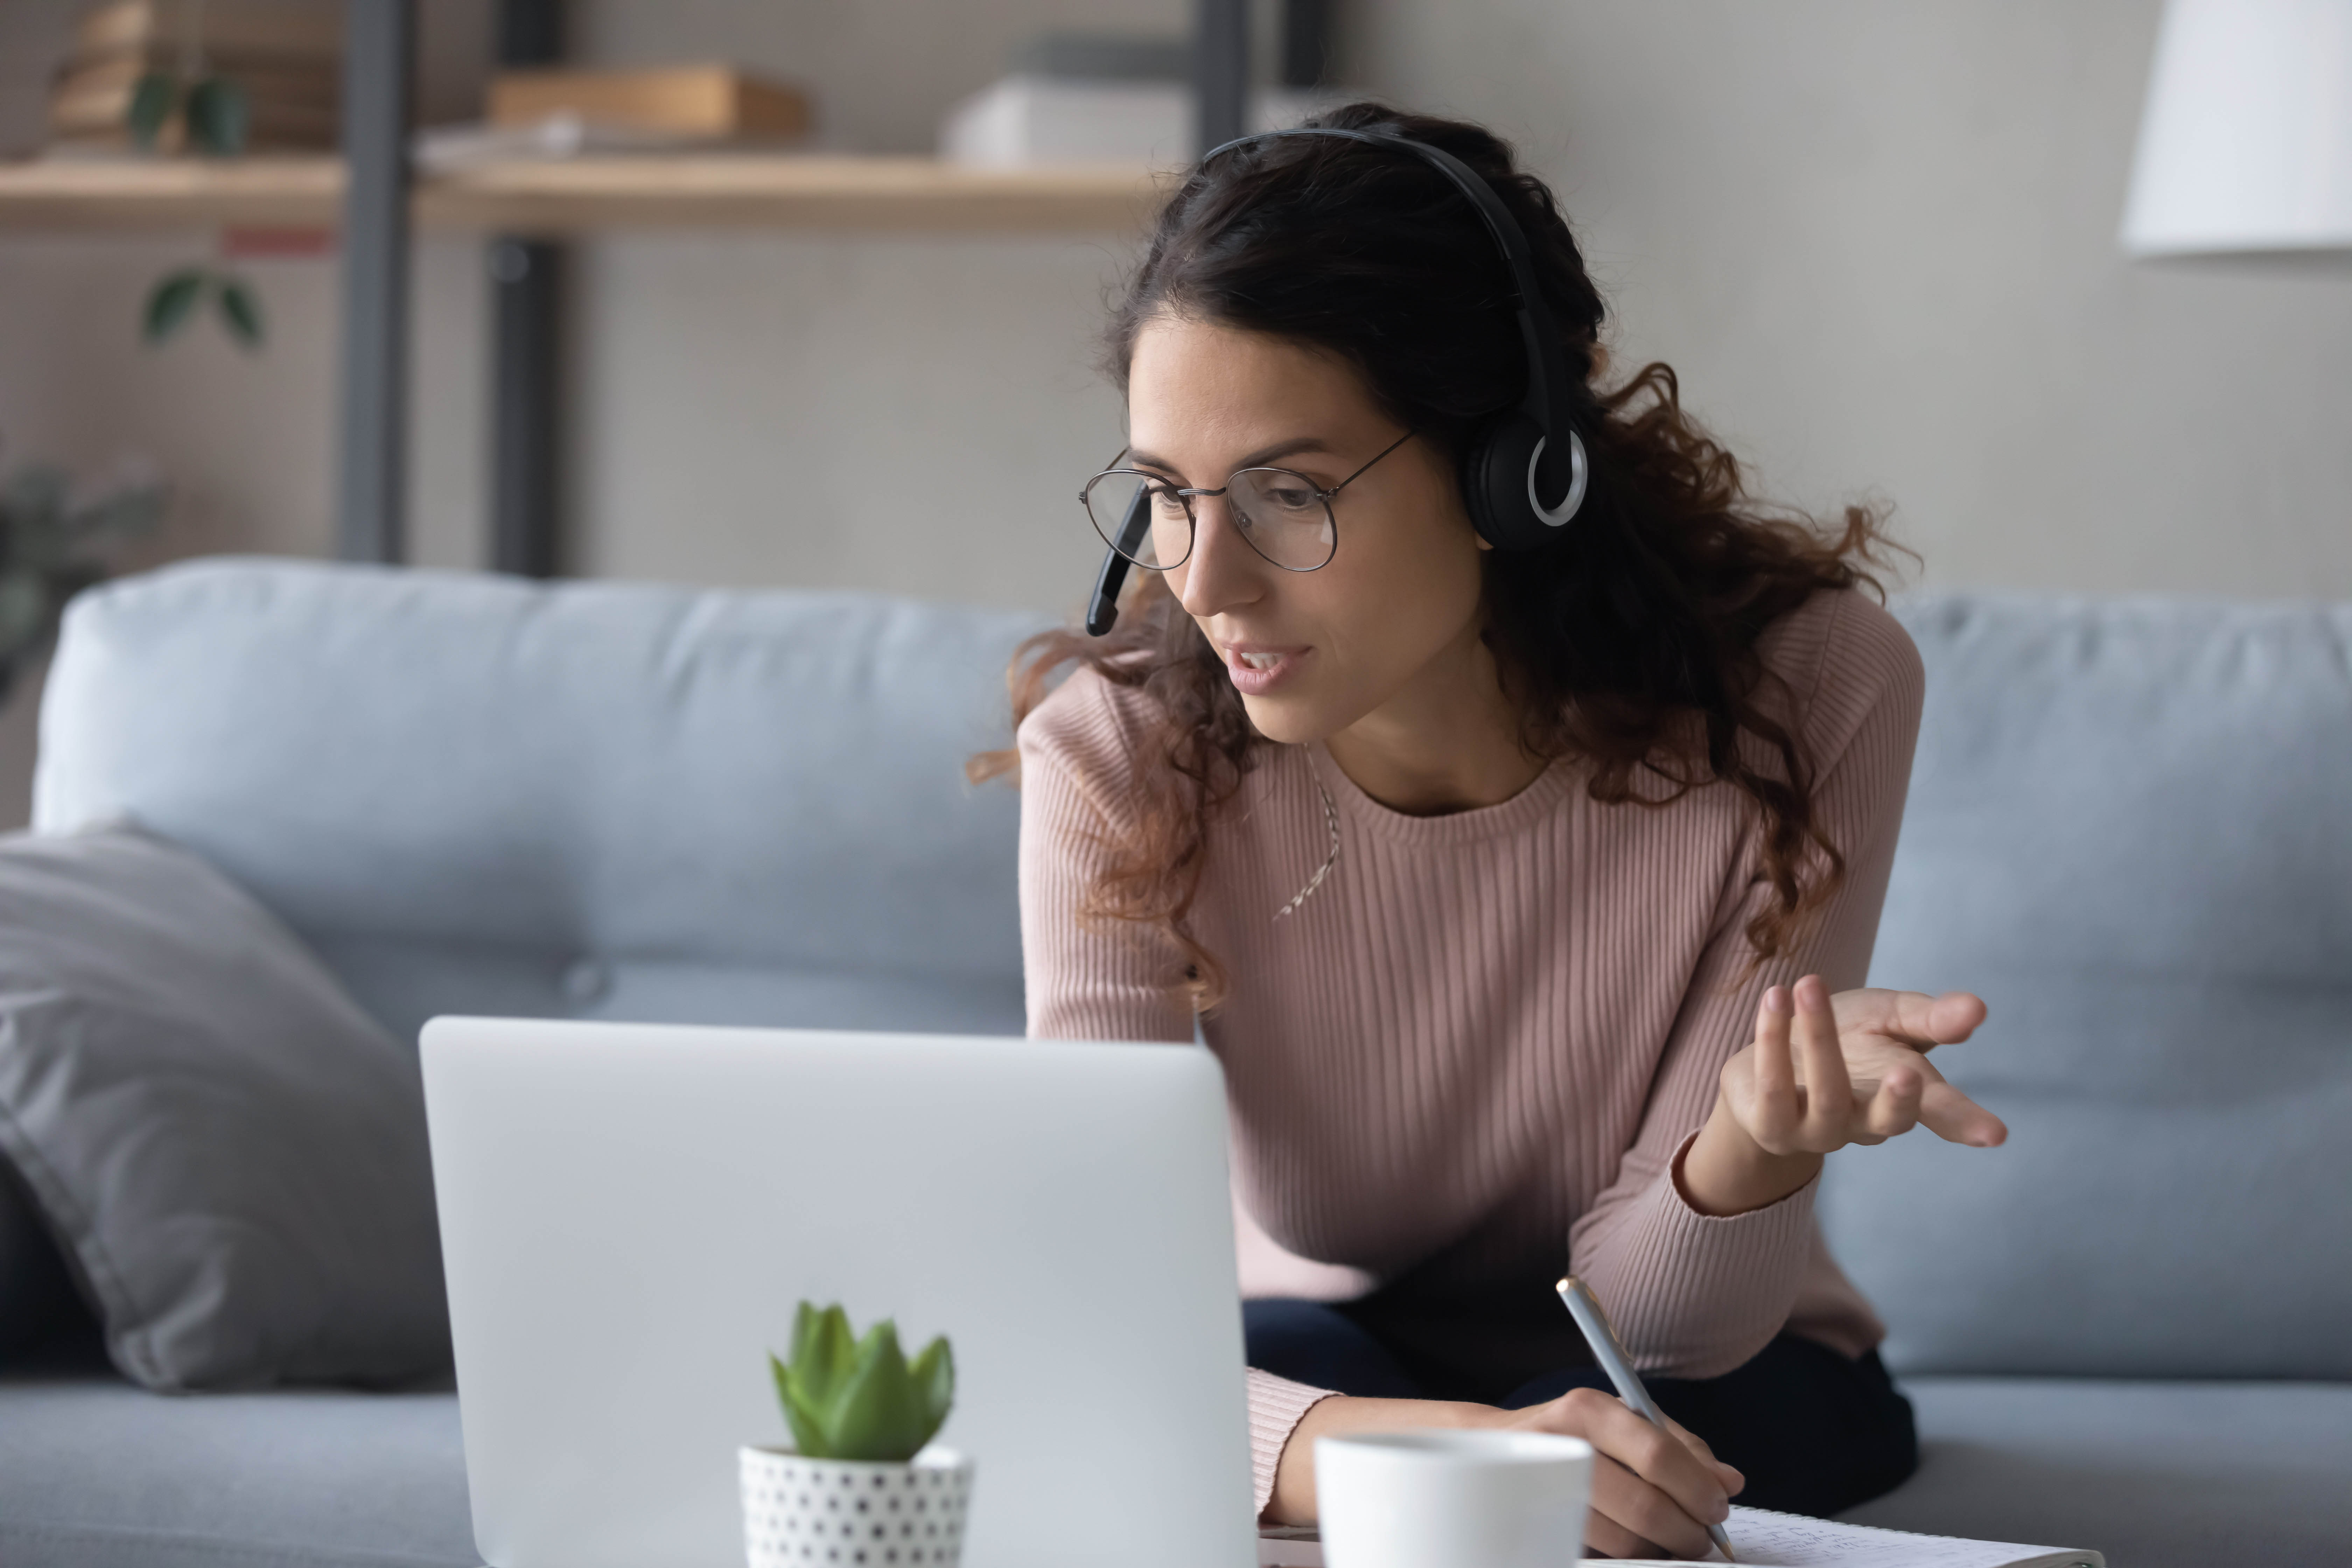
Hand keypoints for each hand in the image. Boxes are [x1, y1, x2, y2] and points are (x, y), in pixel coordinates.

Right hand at [1487, 1388, 1742, 1558]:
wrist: (1494, 1448)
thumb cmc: (1575, 1434)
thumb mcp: (1626, 1421)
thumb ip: (1682, 1447)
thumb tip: (1729, 1481)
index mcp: (1589, 1410)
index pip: (1657, 1454)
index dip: (1698, 1488)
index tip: (1718, 1508)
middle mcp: (1563, 1446)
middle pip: (1644, 1507)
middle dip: (1687, 1532)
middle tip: (1701, 1538)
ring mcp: (1545, 1493)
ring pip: (1624, 1542)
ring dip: (1660, 1550)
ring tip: (1668, 1540)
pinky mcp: (1540, 1530)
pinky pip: (1603, 1558)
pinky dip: (1629, 1558)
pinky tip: (1633, 1544)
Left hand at [1681, 975, 2004, 1216]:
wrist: (1775, 1055)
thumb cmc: (1846, 1036)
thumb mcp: (1889, 1018)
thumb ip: (1928, 1018)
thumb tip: (1977, 1009)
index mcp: (1901, 1096)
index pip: (1941, 1112)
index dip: (1966, 1122)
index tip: (1995, 1134)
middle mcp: (1864, 1122)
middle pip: (1888, 1120)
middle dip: (1899, 1101)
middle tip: (1909, 1074)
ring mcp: (1818, 1131)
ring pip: (1827, 1095)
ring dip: (1819, 1036)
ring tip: (1807, 983)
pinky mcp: (1772, 1126)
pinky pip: (1774, 1089)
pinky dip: (1771, 1040)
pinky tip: (1774, 1000)